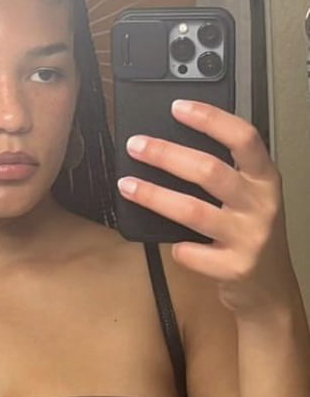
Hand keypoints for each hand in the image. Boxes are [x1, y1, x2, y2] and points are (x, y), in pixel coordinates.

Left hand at [117, 99, 296, 316]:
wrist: (269, 288)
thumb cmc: (250, 236)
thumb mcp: (248, 198)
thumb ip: (224, 175)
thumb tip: (170, 149)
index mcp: (265, 179)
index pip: (243, 137)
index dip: (210, 119)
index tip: (178, 107)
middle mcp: (261, 204)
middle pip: (210, 171)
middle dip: (166, 155)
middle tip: (136, 146)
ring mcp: (250, 237)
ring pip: (194, 211)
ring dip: (154, 196)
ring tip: (127, 185)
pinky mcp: (235, 267)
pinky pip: (193, 253)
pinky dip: (176, 248)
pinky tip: (167, 243)